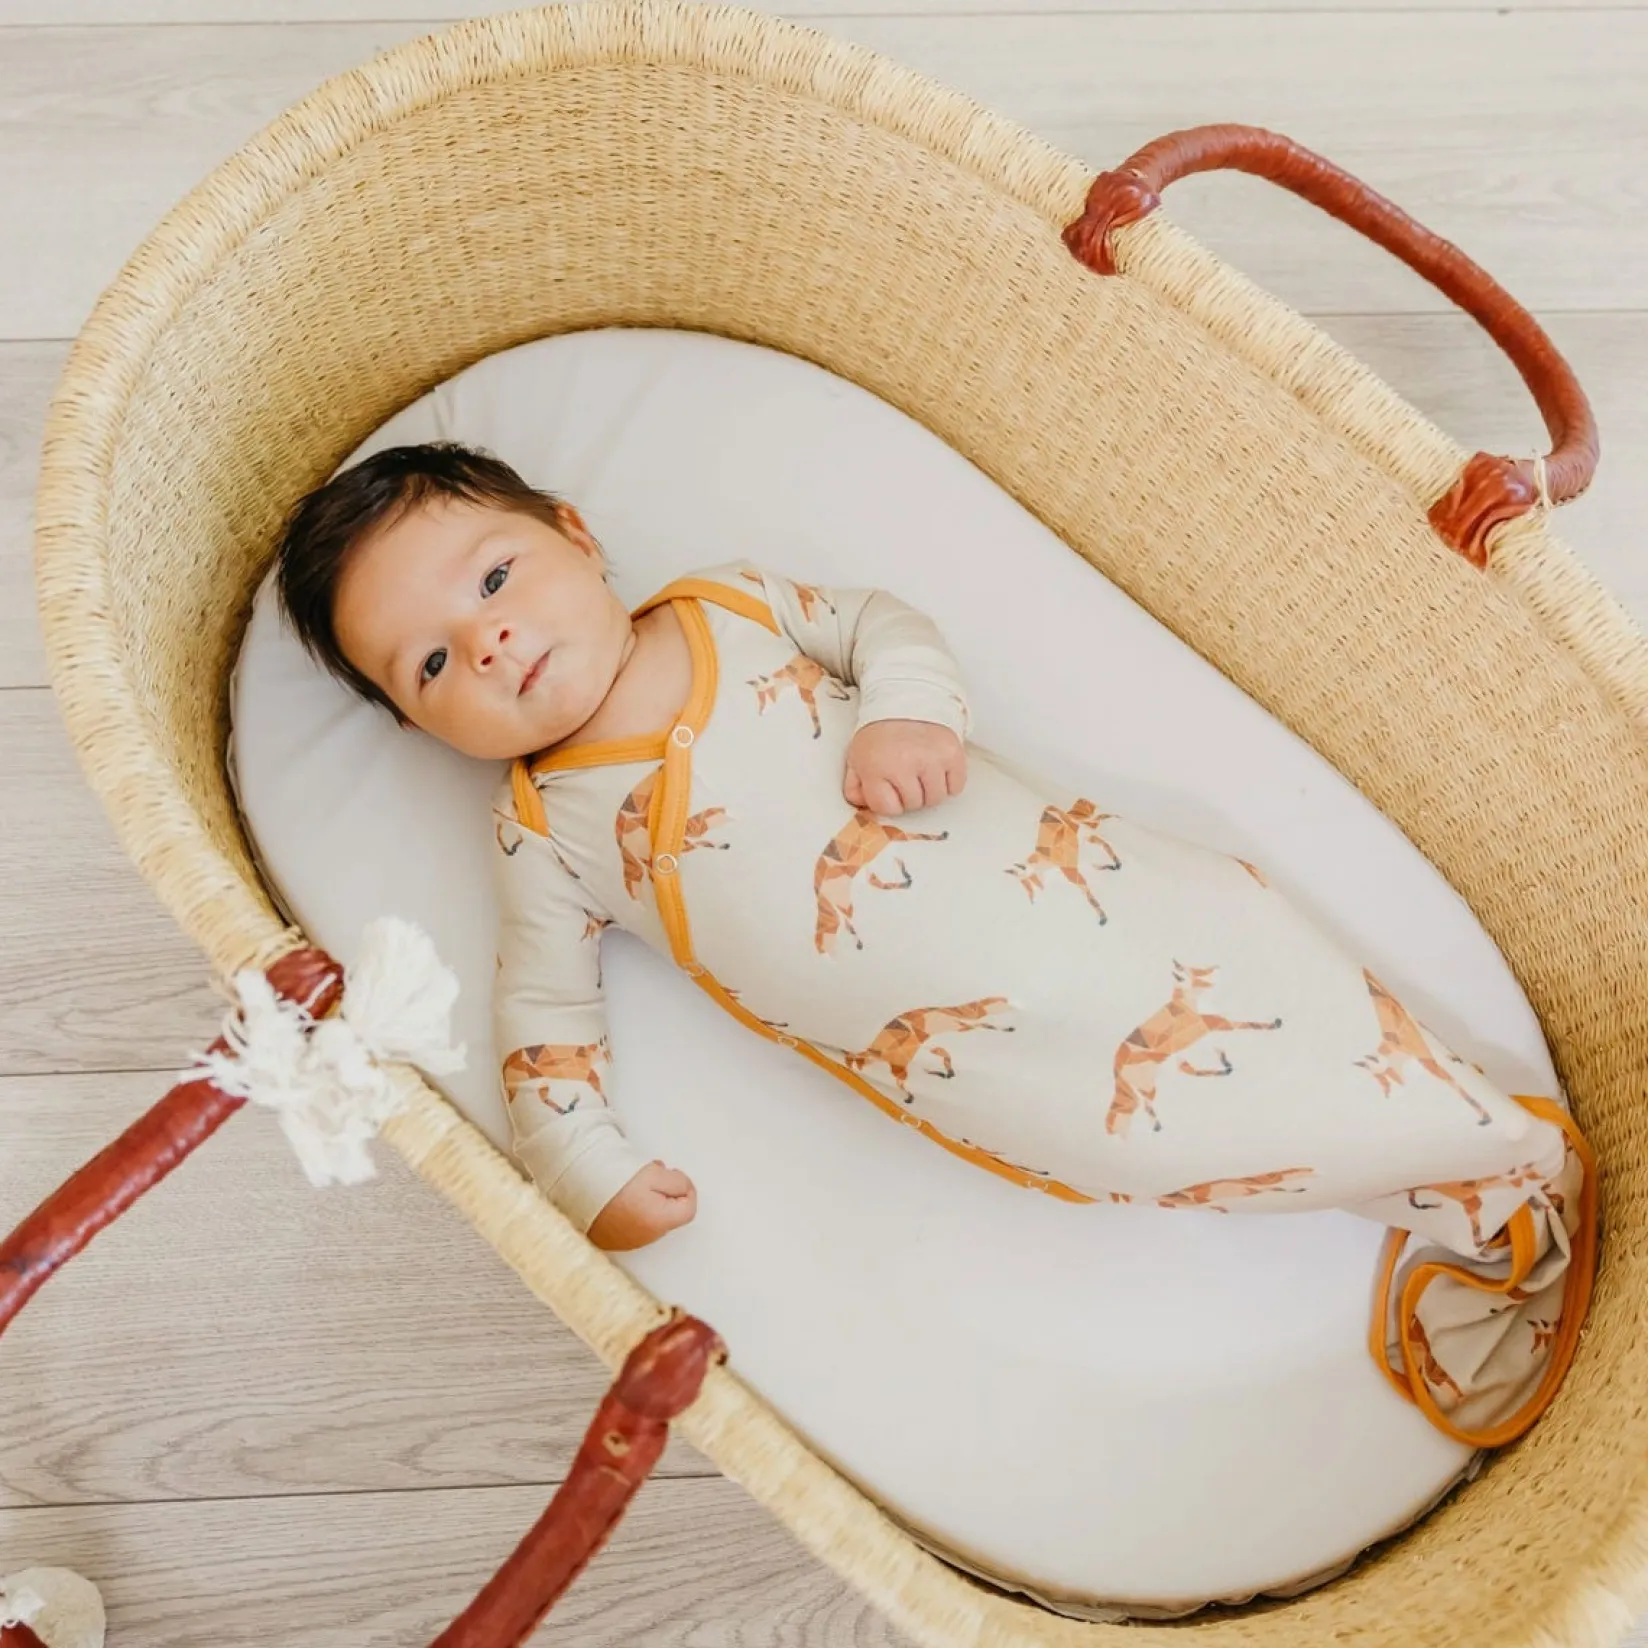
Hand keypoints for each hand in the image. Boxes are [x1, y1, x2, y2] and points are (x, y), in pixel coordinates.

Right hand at [587, 1161, 697, 1250]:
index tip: (673, 1174)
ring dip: (649, 1199)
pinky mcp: (613, 1239)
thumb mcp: (655, 1173)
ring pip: (651, 1218)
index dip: (686, 1188)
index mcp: (659, 1222)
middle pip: (669, 1213)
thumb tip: (685, 1189)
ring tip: (632, 1181)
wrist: (575, 1189)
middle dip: (666, 1192)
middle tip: (652, 1172)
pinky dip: (633, 1209)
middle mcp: (646, 1237)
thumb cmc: (613, 1181)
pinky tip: (620, 1194)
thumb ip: (678, 1182)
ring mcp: (629, 1240)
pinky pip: (633, 1223)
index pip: (689, 1209)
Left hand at [844, 719, 965, 815]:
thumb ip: (855, 787)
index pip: (888, 808)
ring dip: (929, 791)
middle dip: (909, 795)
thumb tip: (864, 807)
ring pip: (936, 799)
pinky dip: (949, 783)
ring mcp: (931, 759)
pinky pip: (955, 787)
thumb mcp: (857, 757)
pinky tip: (937, 768)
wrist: (905, 698)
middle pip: (913, 805)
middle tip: (906, 775)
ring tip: (921, 771)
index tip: (889, 788)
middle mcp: (904, 763)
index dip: (889, 801)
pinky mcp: (952, 754)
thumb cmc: (881, 731)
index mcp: (876, 766)